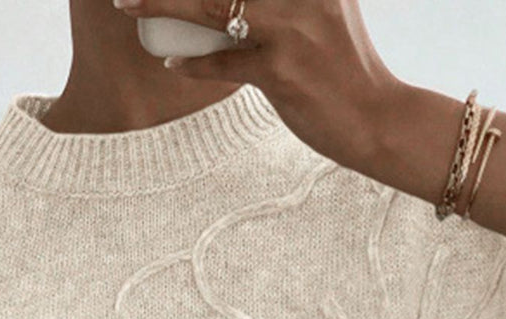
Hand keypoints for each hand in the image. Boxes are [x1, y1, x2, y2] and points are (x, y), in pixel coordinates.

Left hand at [116, 0, 401, 171]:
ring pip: (212, 5)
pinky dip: (195, 64)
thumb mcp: (326, 11)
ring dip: (163, 3)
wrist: (379, 120)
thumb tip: (235, 1)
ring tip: (126, 2)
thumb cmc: (346, 70)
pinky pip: (225, 63)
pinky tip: (174, 61)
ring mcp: (290, 29)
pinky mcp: (282, 71)